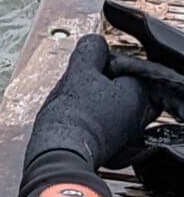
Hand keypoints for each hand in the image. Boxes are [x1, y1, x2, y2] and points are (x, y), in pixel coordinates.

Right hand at [29, 34, 162, 168]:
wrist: (58, 154)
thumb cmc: (72, 117)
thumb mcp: (79, 72)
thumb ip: (90, 50)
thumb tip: (94, 42)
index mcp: (138, 94)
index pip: (126, 66)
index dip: (101, 62)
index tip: (84, 69)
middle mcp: (138, 115)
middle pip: (119, 86)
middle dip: (98, 81)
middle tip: (78, 84)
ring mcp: (125, 133)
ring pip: (110, 104)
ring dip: (92, 99)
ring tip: (72, 102)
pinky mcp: (109, 146)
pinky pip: (103, 122)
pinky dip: (89, 117)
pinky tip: (72, 118)